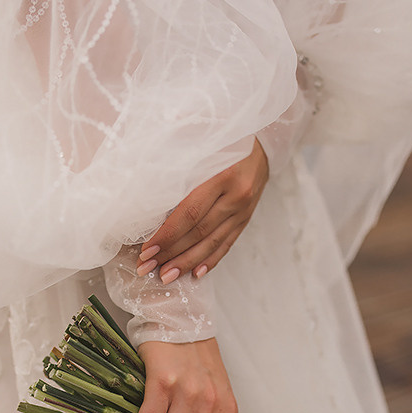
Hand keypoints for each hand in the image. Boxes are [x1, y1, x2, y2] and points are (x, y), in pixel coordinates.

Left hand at [136, 137, 268, 283]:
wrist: (266, 138)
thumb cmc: (226, 136)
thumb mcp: (203, 138)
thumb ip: (179, 157)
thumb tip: (145, 180)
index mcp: (223, 175)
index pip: (189, 213)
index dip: (167, 235)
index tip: (147, 250)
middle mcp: (236, 196)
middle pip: (199, 232)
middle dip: (171, 253)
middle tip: (148, 268)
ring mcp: (243, 210)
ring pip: (212, 243)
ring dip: (187, 262)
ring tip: (167, 276)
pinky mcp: (246, 218)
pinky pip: (228, 244)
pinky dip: (211, 260)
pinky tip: (196, 273)